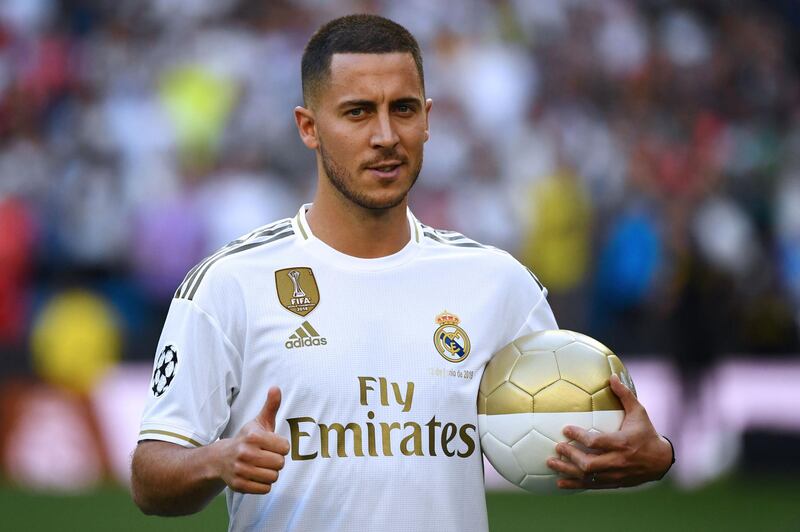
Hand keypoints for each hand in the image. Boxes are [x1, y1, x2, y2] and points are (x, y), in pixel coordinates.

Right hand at [214, 387, 289, 493]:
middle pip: (280, 464)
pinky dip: (263, 484)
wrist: (221, 459)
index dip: (281, 447)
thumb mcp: (259, 422)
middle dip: (276, 461)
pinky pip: (265, 489)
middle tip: (266, 457)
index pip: (285, 447)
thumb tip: (276, 387)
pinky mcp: (238, 485)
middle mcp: (245, 453)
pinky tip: (255, 476)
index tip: (272, 445)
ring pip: (273, 477)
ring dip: (270, 473)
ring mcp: (240, 470)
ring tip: (260, 466)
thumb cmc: (247, 439)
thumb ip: (271, 406)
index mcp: (253, 437)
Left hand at [546, 374, 672, 488]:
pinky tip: (560, 482)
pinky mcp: (614, 483)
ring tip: (551, 463)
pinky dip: (574, 484)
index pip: (597, 442)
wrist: (661, 461)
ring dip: (567, 471)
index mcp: (622, 443)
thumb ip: (624, 395)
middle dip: (571, 456)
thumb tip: (612, 376)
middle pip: (589, 463)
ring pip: (588, 477)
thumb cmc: (647, 433)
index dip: (579, 437)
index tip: (565, 429)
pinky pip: (591, 486)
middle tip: (557, 447)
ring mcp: (615, 474)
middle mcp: (617, 461)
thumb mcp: (639, 412)